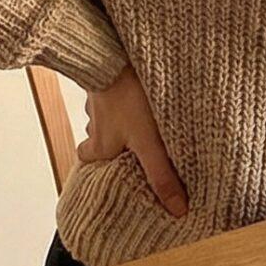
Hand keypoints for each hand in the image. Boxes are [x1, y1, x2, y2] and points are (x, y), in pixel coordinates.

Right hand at [78, 66, 187, 216]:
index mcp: (99, 143)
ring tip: (138, 110)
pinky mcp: (108, 71)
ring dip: (117, 111)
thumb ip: (161, 176)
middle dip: (106, 136)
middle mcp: (93, 121)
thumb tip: (177, 211)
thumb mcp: (148, 144)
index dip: (96, 163)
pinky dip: (122, 87)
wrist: (114, 54)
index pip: (87, 159)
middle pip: (94, 134)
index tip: (105, 166)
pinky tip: (139, 85)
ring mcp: (98, 95)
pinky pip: (113, 85)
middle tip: (124, 137)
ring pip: (105, 110)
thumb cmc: (128, 100)